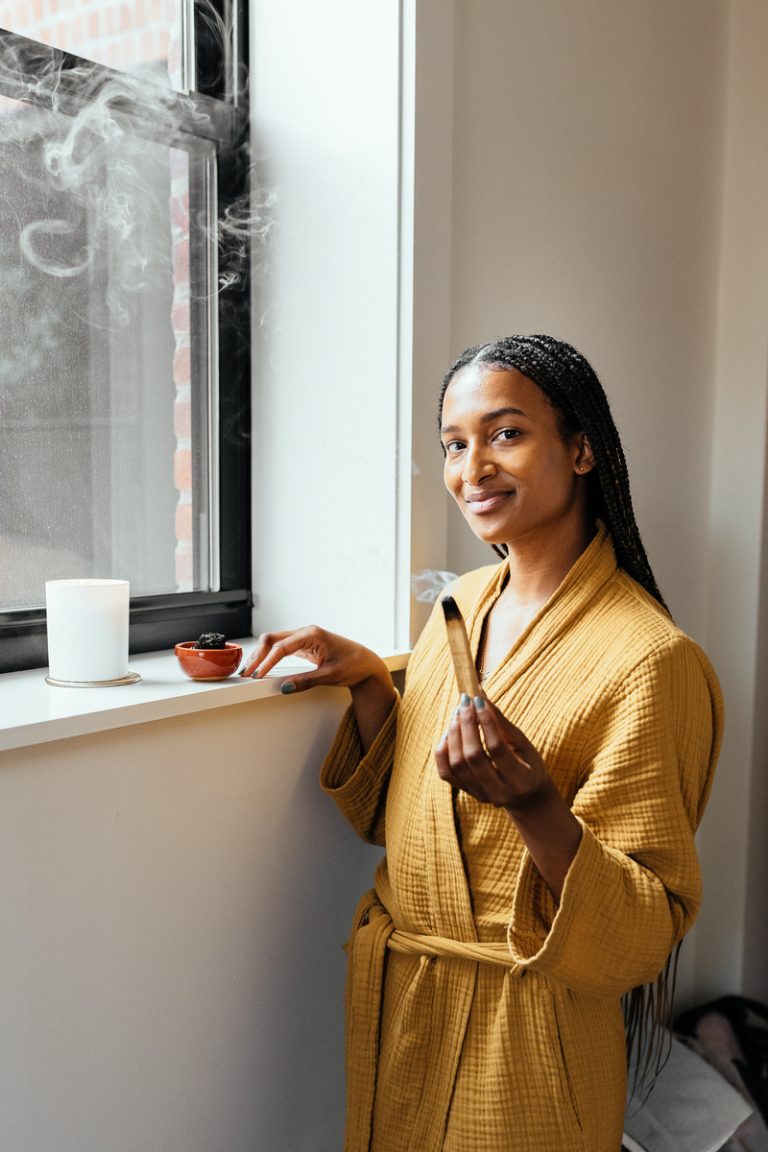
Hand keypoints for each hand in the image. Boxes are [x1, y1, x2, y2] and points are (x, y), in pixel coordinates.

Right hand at [241, 625, 389, 693]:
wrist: (366, 664)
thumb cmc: (354, 665)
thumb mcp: (331, 676)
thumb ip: (307, 681)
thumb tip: (285, 687)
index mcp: (312, 634)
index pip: (282, 646)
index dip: (267, 661)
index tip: (257, 675)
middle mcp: (306, 633)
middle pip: (272, 639)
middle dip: (258, 655)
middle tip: (247, 673)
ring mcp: (303, 638)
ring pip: (274, 643)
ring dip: (261, 655)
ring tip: (250, 671)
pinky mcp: (303, 646)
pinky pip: (281, 649)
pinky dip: (270, 657)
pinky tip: (262, 667)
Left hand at [435, 694, 582, 899]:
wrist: (526, 797)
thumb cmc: (528, 764)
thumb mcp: (523, 743)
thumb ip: (501, 722)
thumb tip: (480, 694)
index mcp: (520, 780)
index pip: (497, 748)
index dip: (486, 722)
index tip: (479, 700)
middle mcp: (499, 793)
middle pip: (472, 757)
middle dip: (466, 725)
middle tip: (465, 702)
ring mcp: (480, 795)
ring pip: (456, 764)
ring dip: (453, 734)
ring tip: (458, 713)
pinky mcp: (466, 793)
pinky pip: (445, 772)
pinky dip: (443, 750)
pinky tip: (450, 732)